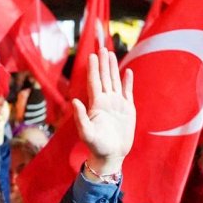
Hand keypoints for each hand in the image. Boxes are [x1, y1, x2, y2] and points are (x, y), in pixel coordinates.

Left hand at [71, 49, 134, 176]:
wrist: (111, 155)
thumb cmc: (96, 146)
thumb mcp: (86, 133)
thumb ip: (80, 117)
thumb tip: (75, 101)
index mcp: (96, 105)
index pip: (95, 82)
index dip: (94, 69)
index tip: (92, 55)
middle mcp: (106, 101)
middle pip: (105, 78)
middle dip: (103, 63)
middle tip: (101, 48)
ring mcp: (117, 104)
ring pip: (115, 82)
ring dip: (113, 68)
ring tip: (111, 54)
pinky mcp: (128, 110)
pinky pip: (128, 92)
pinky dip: (128, 82)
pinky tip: (127, 72)